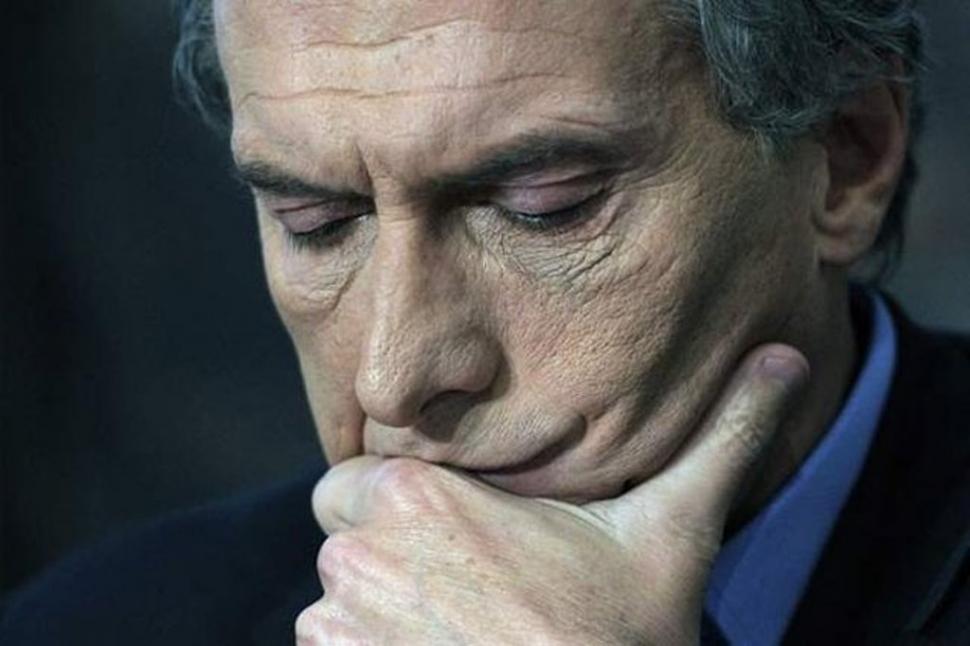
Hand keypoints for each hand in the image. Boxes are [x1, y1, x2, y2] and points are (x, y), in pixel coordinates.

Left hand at [296, 344, 808, 644]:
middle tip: (466, 586)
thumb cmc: (624, 638)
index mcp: (422, 499)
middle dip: (388, 556)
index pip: (352, 477)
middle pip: (344, 538)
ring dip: (377, 614)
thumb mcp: (674, 530)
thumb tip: (784, 358)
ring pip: (332, 601)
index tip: (448, 530)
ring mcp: (341, 630)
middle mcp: (363, 558)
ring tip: (459, 632)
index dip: (395, 501)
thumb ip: (719, 438)